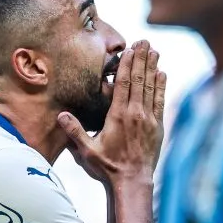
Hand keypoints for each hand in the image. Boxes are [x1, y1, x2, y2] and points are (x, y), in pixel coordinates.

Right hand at [59, 40, 165, 185]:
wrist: (132, 182)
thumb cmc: (107, 167)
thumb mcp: (86, 150)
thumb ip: (74, 131)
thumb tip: (61, 115)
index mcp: (118, 116)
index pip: (122, 84)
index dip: (126, 65)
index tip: (128, 49)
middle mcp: (135, 114)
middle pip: (139, 80)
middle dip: (141, 59)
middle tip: (144, 41)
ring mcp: (148, 119)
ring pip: (150, 87)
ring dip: (152, 67)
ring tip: (154, 51)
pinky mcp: (157, 126)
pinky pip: (159, 101)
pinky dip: (161, 86)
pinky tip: (162, 74)